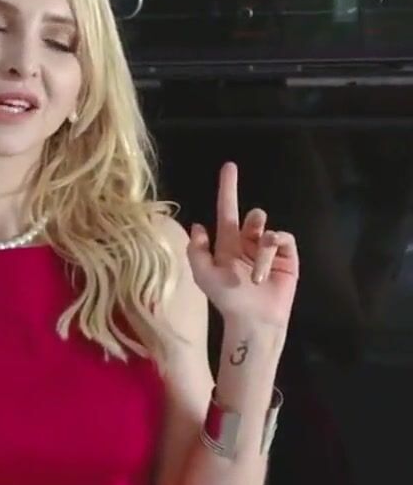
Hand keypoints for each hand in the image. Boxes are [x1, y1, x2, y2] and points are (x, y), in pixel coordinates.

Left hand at [187, 162, 298, 328]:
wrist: (253, 318)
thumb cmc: (226, 298)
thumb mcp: (203, 275)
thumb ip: (197, 250)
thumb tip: (198, 225)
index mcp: (227, 243)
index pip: (227, 210)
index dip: (228, 189)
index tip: (229, 166)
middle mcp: (248, 242)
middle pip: (252, 215)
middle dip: (250, 222)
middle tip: (247, 239)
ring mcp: (269, 249)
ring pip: (266, 227)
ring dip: (258, 249)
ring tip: (253, 276)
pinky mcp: (287, 255)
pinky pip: (281, 238)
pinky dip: (270, 252)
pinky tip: (264, 272)